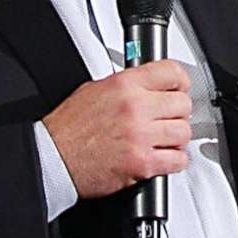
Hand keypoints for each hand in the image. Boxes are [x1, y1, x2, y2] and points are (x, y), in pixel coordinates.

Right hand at [41, 62, 191, 198]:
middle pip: (182, 104)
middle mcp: (135, 108)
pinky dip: (175, 160)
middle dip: (178, 112)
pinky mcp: (142, 164)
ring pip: (183, 132)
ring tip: (166, 139)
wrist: (54, 158)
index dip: (180, 81)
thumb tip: (147, 84)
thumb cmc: (68, 128)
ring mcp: (141, 136)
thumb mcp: (94, 89)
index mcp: (124, 86)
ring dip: (177, 137)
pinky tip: (165, 157)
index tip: (181, 88)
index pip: (171, 73)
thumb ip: (126, 85)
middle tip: (170, 118)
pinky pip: (177, 160)